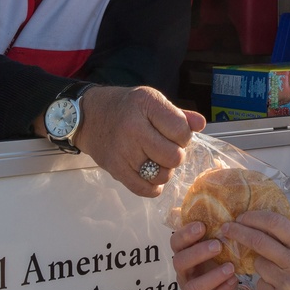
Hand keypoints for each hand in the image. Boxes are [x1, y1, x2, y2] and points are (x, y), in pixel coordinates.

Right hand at [72, 85, 204, 196]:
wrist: (89, 116)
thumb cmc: (125, 107)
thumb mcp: (152, 101)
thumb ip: (179, 114)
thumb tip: (201, 125)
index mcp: (146, 104)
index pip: (181, 130)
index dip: (184, 135)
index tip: (174, 134)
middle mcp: (134, 127)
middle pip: (174, 156)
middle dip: (176, 154)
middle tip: (166, 148)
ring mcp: (123, 150)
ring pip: (162, 175)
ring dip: (164, 170)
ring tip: (156, 159)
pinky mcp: (115, 169)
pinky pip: (144, 189)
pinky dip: (153, 186)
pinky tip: (151, 175)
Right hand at [170, 221, 246, 289]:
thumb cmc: (220, 264)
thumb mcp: (216, 245)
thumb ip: (214, 227)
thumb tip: (215, 196)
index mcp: (185, 253)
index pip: (176, 242)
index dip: (185, 234)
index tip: (202, 226)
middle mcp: (184, 272)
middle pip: (179, 262)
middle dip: (198, 252)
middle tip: (218, 245)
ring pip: (192, 286)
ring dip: (212, 276)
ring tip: (231, 267)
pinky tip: (233, 282)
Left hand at [222, 211, 289, 289]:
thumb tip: (280, 219)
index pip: (276, 223)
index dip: (255, 217)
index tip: (243, 216)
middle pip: (258, 241)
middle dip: (238, 231)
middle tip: (227, 227)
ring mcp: (286, 284)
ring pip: (257, 264)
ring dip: (259, 261)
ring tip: (273, 267)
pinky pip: (260, 284)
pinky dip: (265, 282)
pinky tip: (278, 286)